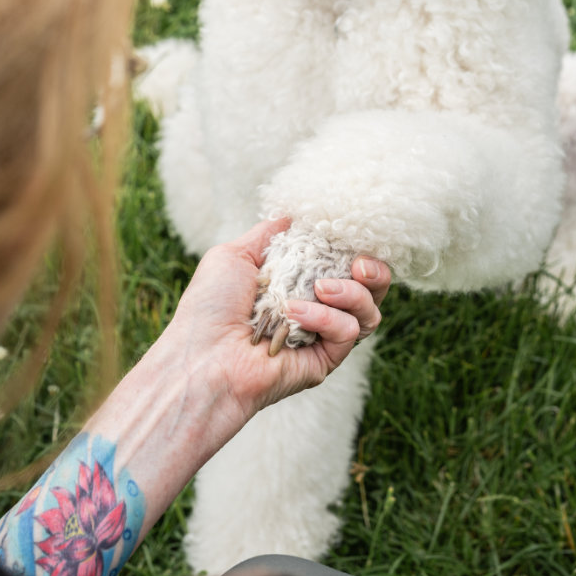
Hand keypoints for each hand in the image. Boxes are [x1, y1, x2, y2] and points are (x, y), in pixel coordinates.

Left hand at [165, 219, 390, 450]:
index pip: (344, 262)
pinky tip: (296, 314)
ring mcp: (321, 336)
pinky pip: (349, 333)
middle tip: (358, 264)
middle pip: (370, 288)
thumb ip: (269, 234)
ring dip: (351, 293)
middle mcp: (316, 309)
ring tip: (319, 288)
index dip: (356, 248)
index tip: (353, 237)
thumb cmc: (209, 307)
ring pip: (369, 312)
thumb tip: (293, 214)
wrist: (201, 358)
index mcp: (297, 282)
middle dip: (375, 271)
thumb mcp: (234, 255)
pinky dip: (326, 318)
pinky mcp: (324, 360)